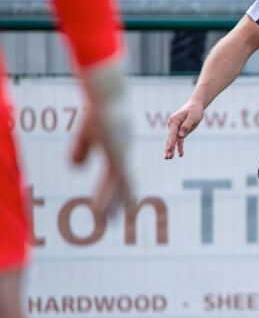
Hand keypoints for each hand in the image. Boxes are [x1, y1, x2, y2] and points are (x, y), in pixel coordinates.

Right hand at [76, 60, 133, 215]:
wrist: (108, 96)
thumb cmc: (97, 112)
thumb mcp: (85, 134)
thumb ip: (81, 150)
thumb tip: (77, 168)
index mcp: (117, 151)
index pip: (116, 177)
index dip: (113, 191)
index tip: (112, 204)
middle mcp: (123, 155)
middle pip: (123, 184)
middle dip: (119, 202)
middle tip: (117, 220)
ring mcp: (122, 155)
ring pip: (122, 185)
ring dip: (114, 203)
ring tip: (110, 220)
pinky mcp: (119, 153)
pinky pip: (117, 178)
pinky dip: (109, 193)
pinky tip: (106, 203)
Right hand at [164, 100, 204, 159]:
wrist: (195, 106)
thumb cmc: (194, 110)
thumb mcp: (192, 117)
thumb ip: (186, 126)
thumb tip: (180, 136)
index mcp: (174, 121)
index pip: (172, 134)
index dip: (171, 142)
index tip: (169, 150)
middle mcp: (173, 125)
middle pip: (171, 138)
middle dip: (169, 148)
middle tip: (167, 157)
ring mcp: (176, 129)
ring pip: (174, 141)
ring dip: (172, 150)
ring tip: (169, 158)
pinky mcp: (181, 131)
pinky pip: (179, 141)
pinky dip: (179, 147)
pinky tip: (180, 155)